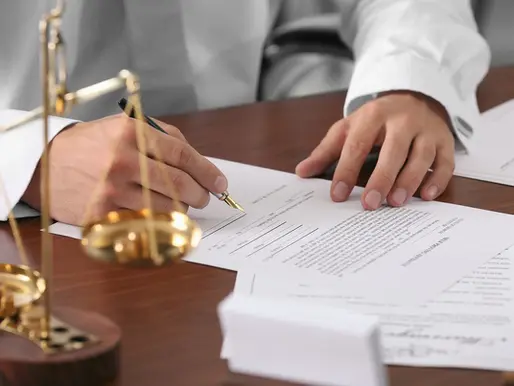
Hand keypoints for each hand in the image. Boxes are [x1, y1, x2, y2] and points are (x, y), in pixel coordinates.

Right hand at [21, 114, 226, 224]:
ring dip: (181, 210)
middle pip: (179, 184)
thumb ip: (164, 139)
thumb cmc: (93, 145)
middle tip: (205, 198)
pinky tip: (159, 215)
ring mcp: (112, 189)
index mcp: (132, 133)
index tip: (220, 183)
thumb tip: (200, 164)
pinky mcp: (103, 214)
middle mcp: (122, 160)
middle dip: (200, 194)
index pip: (182, 156)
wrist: (46, 164)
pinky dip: (159, 221)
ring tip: (180, 204)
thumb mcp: (125, 127)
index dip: (207, 172)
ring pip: (166, 208)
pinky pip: (145, 222)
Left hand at [295, 91, 454, 208]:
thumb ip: (326, 151)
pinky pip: (445, 162)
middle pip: (393, 151)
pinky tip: (425, 196)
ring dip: (409, 181)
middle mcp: (403, 120)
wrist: (415, 96)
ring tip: (395, 203)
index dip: (346, 170)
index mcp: (374, 115)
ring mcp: (427, 130)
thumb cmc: (376, 119)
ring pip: (421, 157)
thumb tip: (301, 172)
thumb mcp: (349, 128)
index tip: (337, 195)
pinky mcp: (445, 141)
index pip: (357, 145)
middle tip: (369, 205)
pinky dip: (437, 180)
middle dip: (381, 179)